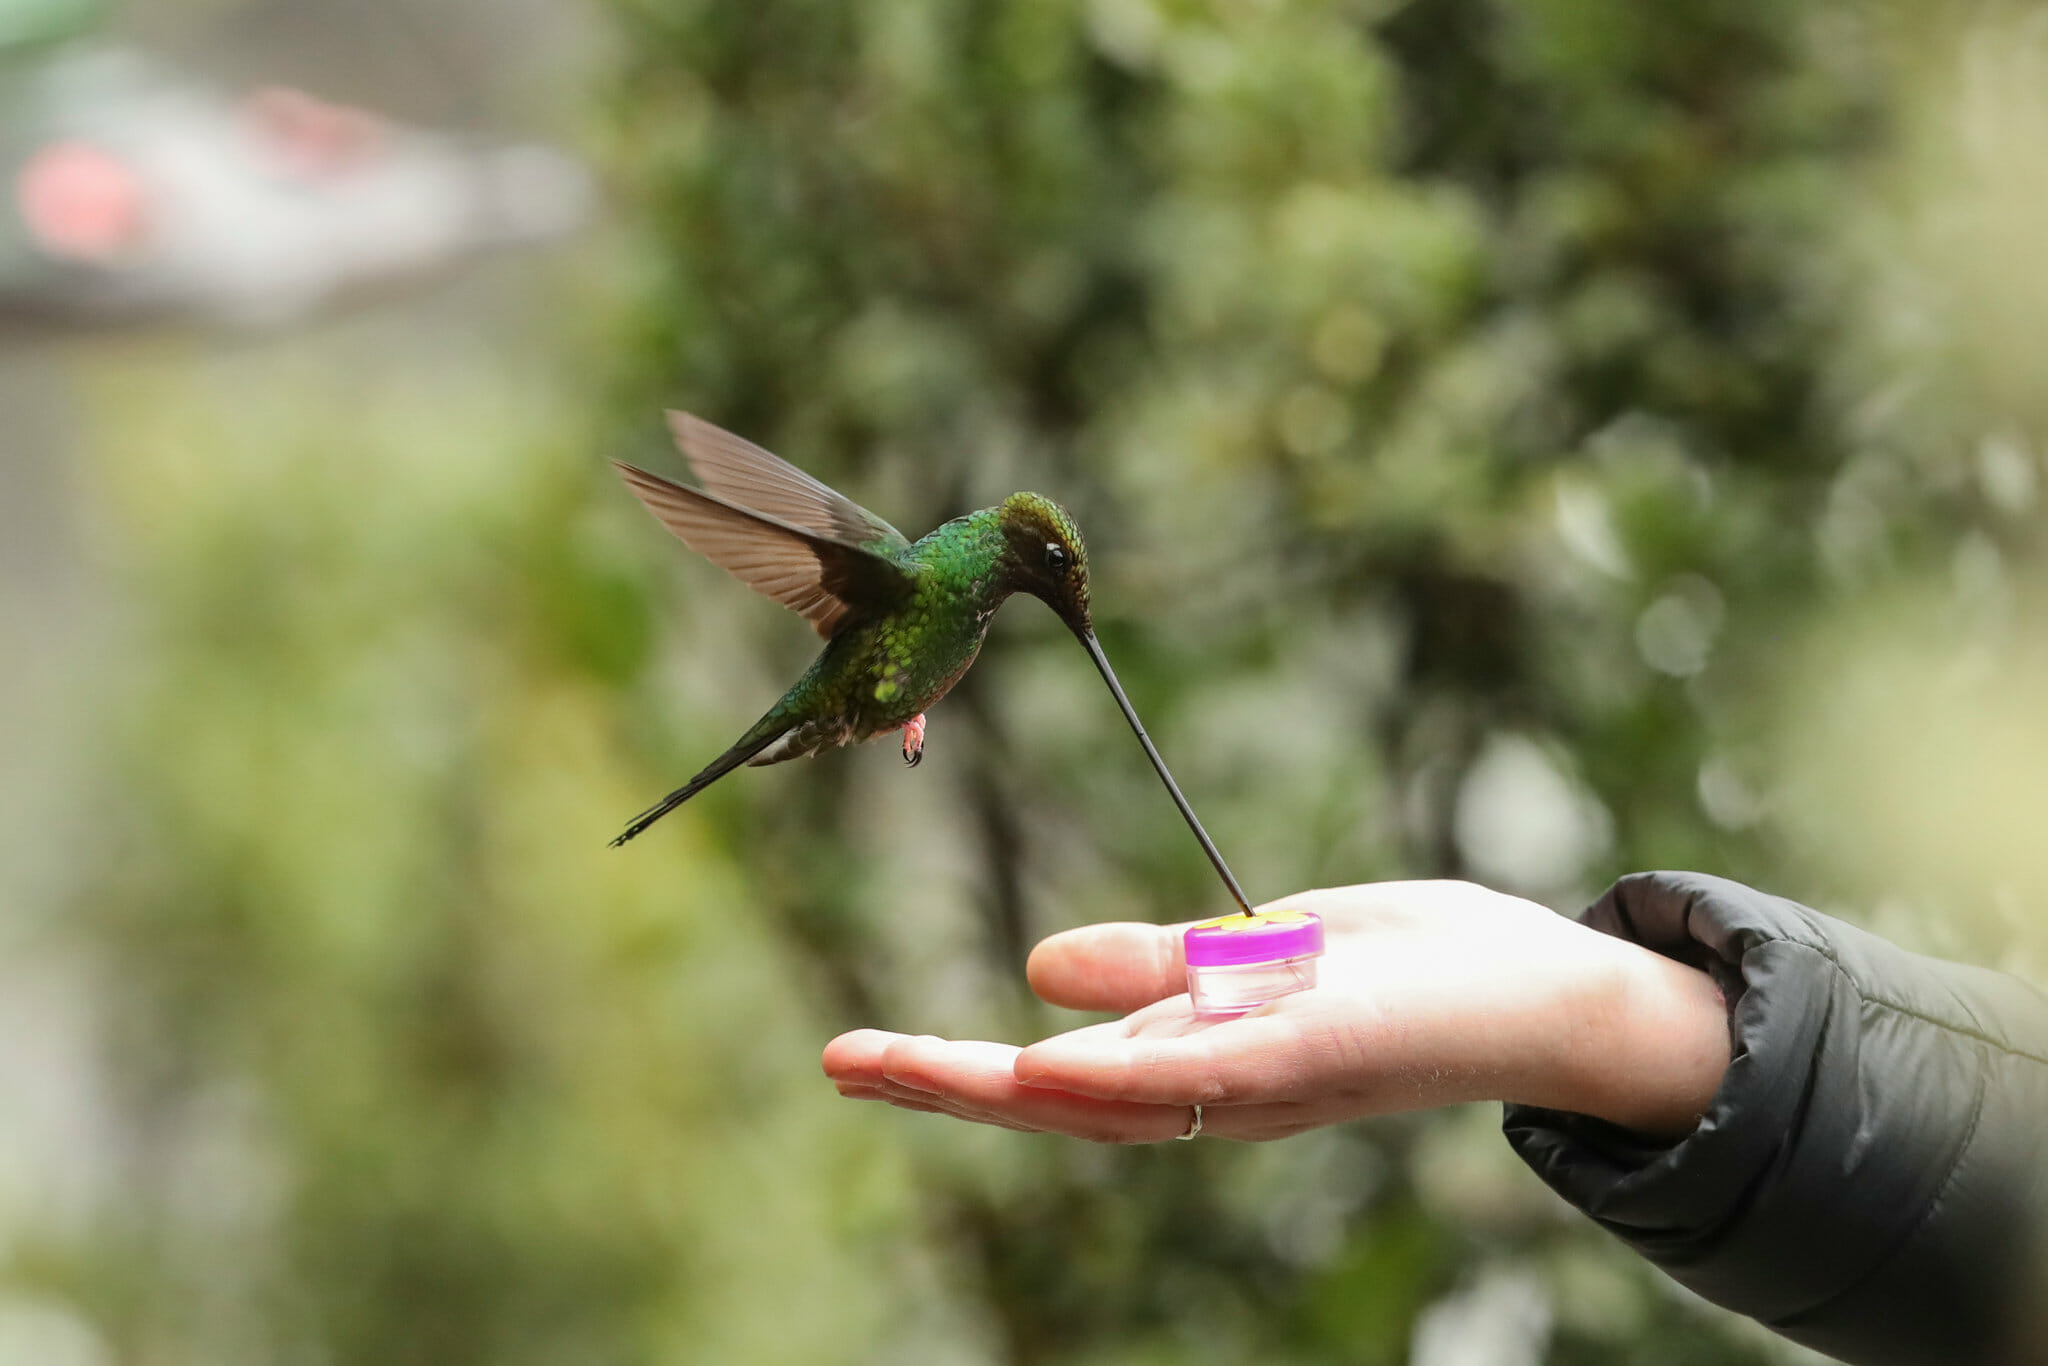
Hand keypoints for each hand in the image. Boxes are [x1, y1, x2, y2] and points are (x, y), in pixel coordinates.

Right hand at [823, 881, 1729, 1142]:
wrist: (1554, 996)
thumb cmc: (1417, 972)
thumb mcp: (1268, 950)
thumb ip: (1162, 964)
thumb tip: (1036, 967)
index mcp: (1198, 1061)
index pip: (1054, 1074)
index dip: (952, 1071)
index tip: (858, 1055)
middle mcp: (1215, 1090)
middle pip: (1056, 1100)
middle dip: (941, 1087)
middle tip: (836, 1063)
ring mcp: (1261, 1081)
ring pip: (1109, 1098)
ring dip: (997, 1089)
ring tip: (896, 1068)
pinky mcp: (1314, 1054)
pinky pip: (1203, 1078)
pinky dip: (1119, 1078)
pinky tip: (1043, 1067)